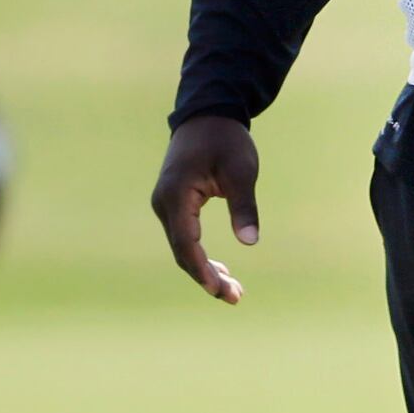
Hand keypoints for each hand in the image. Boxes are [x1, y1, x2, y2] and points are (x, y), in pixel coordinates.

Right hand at [149, 115, 259, 302]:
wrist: (207, 115)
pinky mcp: (172, 204)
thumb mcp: (241, 171)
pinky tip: (219, 270)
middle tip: (235, 297)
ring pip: (182, 247)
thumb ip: (244, 206)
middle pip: (182, 252)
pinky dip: (200, 255)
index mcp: (177, 195)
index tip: (220, 290)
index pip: (186, 244)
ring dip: (204, 269)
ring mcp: (165, 204)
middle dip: (206, 277)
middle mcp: (164, 203)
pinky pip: (184, 237)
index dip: (202, 271)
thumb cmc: (226, 140)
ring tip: (232, 291)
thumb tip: (250, 242)